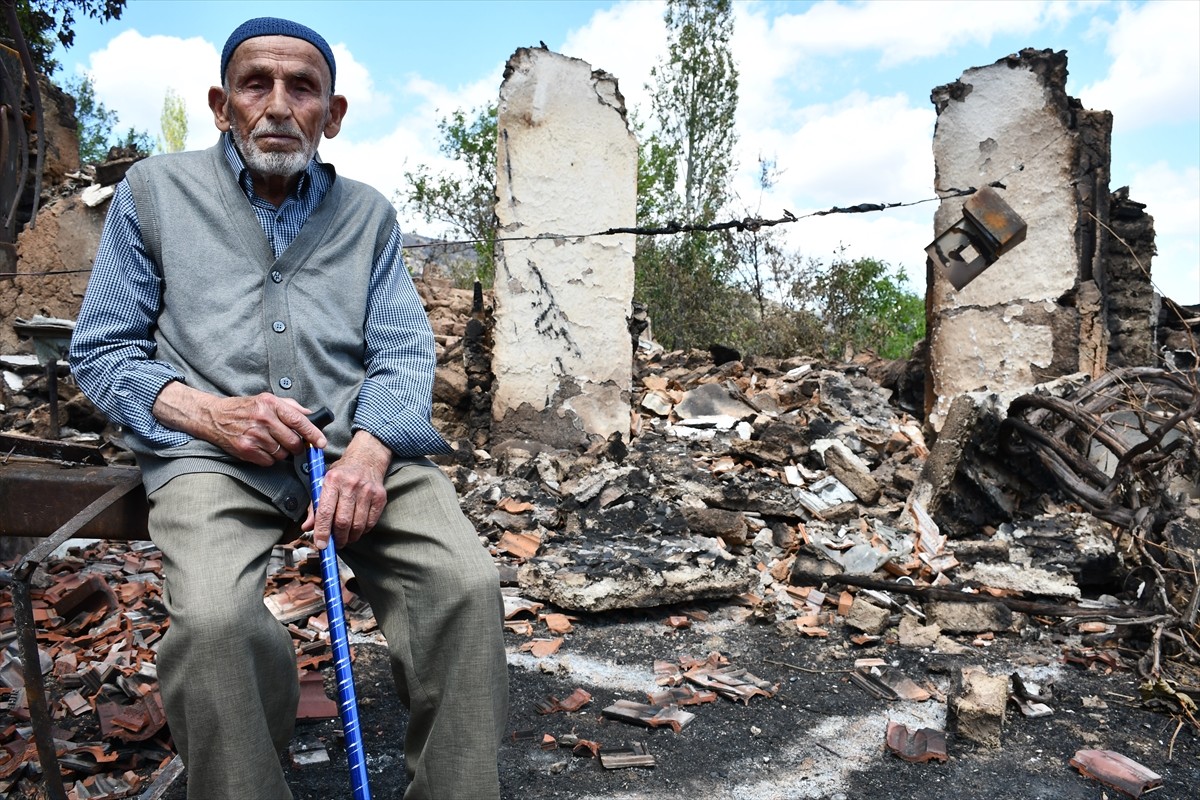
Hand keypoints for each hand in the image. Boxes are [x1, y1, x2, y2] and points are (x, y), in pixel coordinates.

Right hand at [153, 383, 325, 465]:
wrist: (214, 417)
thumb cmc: (244, 408)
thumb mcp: (267, 400)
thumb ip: (291, 407)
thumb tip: (311, 415)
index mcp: (271, 404)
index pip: (299, 421)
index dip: (313, 434)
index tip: (322, 443)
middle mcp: (263, 419)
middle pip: (293, 442)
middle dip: (298, 447)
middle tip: (293, 445)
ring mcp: (254, 435)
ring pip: (282, 454)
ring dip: (281, 452)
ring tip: (271, 443)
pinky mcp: (246, 448)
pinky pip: (269, 461)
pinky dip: (269, 458)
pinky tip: (261, 448)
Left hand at [302, 430, 390, 548]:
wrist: (367, 459)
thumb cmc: (342, 474)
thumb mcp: (323, 484)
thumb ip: (315, 507)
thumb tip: (307, 527)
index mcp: (332, 480)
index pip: (325, 511)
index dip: (322, 531)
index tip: (321, 545)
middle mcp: (350, 484)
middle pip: (343, 521)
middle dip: (338, 538)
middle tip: (335, 543)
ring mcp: (367, 490)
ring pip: (358, 525)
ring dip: (350, 537)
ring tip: (346, 538)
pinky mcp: (380, 496)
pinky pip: (371, 522)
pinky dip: (363, 530)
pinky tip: (357, 528)